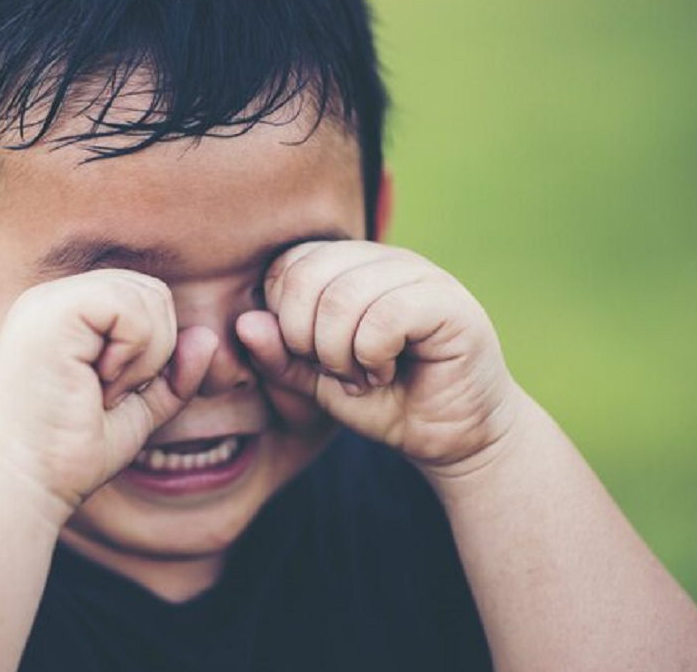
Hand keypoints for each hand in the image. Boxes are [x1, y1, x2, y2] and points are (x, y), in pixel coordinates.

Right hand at [0, 270, 217, 517]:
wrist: (22, 483)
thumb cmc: (69, 453)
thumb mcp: (137, 410)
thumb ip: (173, 375)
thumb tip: (207, 336)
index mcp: (66, 314)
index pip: (143, 299)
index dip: (154, 349)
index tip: (113, 395)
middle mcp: (54, 298)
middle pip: (152, 292)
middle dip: (155, 350)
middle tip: (109, 395)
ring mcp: (50, 301)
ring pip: (146, 297)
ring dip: (144, 357)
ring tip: (100, 392)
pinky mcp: (53, 311)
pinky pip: (131, 308)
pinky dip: (133, 354)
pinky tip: (97, 384)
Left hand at [237, 241, 521, 475]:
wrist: (451, 437)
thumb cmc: (383, 403)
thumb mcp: (316, 384)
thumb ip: (279, 356)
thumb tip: (245, 323)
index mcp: (349, 266)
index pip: (288, 265)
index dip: (283, 319)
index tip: (309, 358)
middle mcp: (383, 259)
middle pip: (308, 276)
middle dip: (305, 339)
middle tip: (334, 371)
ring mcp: (419, 274)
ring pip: (343, 296)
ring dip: (340, 353)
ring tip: (361, 375)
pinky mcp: (449, 303)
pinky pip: (385, 315)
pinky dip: (372, 356)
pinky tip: (386, 372)